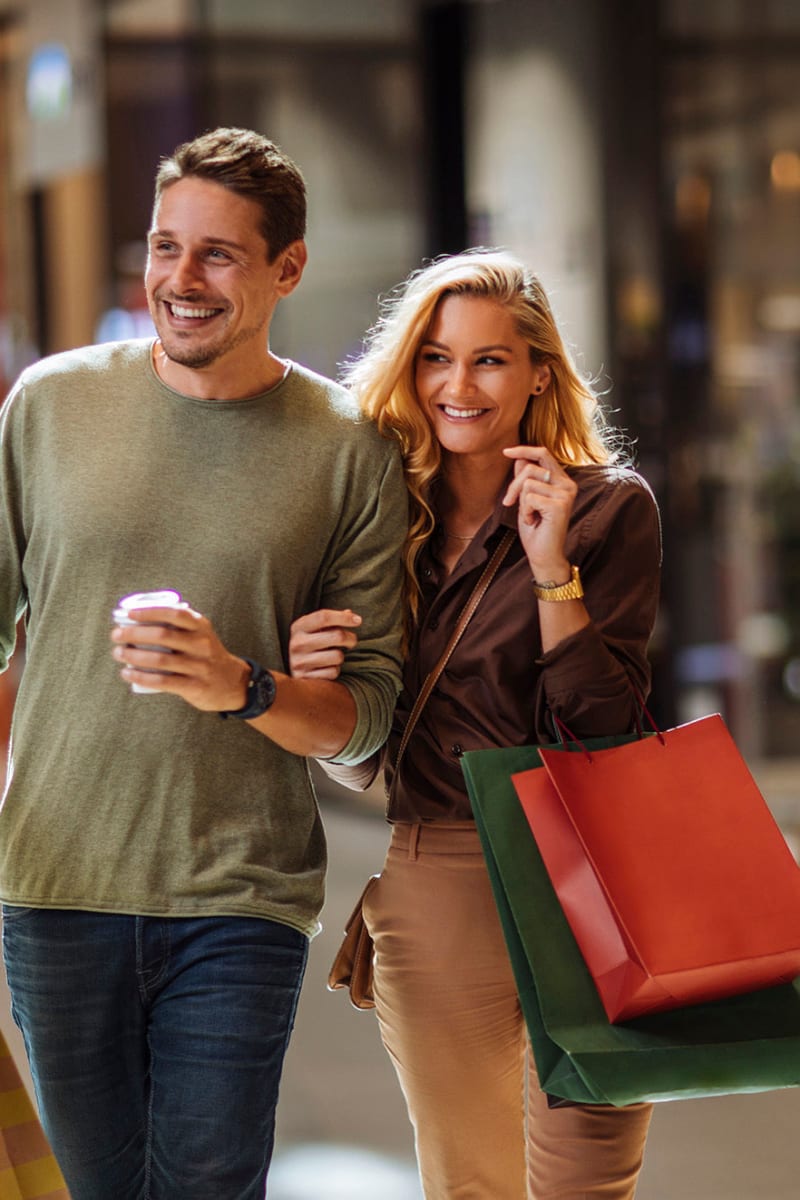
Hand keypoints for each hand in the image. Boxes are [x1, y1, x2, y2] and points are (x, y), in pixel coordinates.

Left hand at [110, 605, 249, 711]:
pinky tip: (127, 673)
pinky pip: (162, 681)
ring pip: (159, 659)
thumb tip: (138, 619)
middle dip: (134, 634)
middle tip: (117, 635)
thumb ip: (178, 626)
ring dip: (133, 656)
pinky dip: (141, 676)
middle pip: (162, 636)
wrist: (233, 683)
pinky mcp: (194, 686)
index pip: (174, 613)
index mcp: (201, 627)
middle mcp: (202, 644)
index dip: (149, 612)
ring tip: (118, 653)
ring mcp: (199, 666)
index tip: (129, 614)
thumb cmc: (207, 655)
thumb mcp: (200, 634)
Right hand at [289, 609, 361, 679]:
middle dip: (350, 638)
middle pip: (337, 635)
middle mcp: (297, 643)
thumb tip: (350, 614)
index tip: (358, 620)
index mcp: (299, 627)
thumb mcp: (316, 629)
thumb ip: (332, 621)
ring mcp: (299, 662)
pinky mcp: (305, 678)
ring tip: (333, 656)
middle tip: (351, 641)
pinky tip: (326, 668)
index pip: (324, 617)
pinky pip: (333, 672)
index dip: (343, 617)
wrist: (293, 674)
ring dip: (340, 657)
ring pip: (337, 656)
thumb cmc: (311, 645)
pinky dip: (334, 671)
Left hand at [502, 445, 576, 580]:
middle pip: (531, 467)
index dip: (524, 450)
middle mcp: (568, 485)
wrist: (544, 555)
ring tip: (530, 516)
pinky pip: (529, 498)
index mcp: (562, 481)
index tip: (505, 451)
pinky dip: (525, 511)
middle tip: (509, 502)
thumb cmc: (536, 529)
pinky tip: (534, 521)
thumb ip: (527, 478)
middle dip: (514, 485)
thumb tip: (520, 458)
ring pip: (528, 483)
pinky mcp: (560, 505)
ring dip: (521, 502)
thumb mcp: (527, 499)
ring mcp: (566, 494)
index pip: (543, 454)